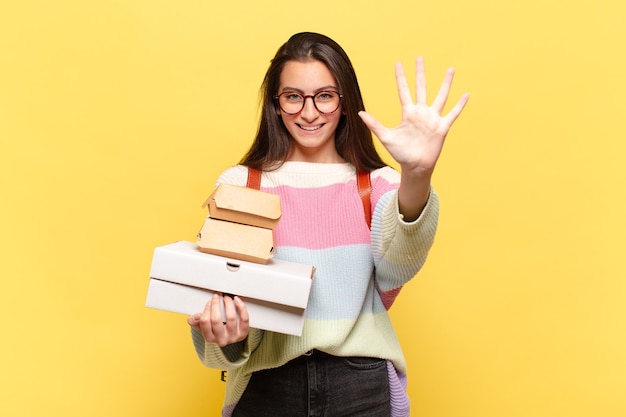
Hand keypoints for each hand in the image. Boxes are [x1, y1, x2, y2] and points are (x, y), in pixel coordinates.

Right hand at [188, 293, 249, 346]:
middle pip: (216, 320)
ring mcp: (233, 337)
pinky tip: (237, 301)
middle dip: (216, 305)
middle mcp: (221, 339)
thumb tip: (192, 318)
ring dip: (228, 304)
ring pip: (231, 318)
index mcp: (209, 338)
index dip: (207, 309)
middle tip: (217, 296)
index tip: (210, 301)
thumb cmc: (216, 330)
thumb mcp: (204, 327)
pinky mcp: (243, 333)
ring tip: (227, 298)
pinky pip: (244, 319)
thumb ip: (196, 321)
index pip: (204, 322)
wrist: (229, 338)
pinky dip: (241, 307)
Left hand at [359, 56, 468, 176]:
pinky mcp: (442, 127)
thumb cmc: (400, 153)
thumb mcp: (386, 137)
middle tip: (420, 58)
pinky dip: (460, 105)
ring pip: (441, 96)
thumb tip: (359, 113)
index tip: (398, 63)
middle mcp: (421, 112)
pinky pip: (453, 113)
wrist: (415, 166)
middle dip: (420, 73)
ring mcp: (432, 118)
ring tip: (450, 69)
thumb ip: (375, 124)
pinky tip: (466, 94)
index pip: (404, 90)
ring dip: (445, 83)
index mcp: (408, 113)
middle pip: (421, 88)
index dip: (401, 77)